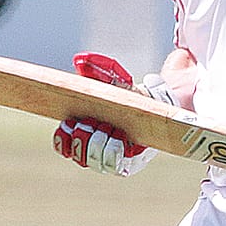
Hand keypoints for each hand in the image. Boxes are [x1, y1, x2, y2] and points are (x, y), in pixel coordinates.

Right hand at [51, 52, 174, 176]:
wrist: (163, 106)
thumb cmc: (134, 95)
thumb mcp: (118, 81)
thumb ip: (101, 69)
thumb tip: (81, 59)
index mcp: (84, 130)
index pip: (63, 143)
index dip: (62, 138)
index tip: (69, 123)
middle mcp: (94, 149)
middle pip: (78, 151)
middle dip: (84, 135)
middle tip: (93, 122)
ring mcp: (110, 160)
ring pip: (93, 159)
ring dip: (97, 143)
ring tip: (107, 127)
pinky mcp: (127, 166)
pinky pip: (112, 165)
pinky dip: (112, 151)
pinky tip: (119, 139)